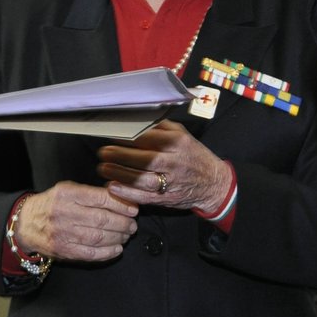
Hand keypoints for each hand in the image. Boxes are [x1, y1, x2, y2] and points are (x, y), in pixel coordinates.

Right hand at [11, 182, 138, 262]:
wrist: (26, 224)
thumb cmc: (53, 204)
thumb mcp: (68, 190)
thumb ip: (91, 193)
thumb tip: (121, 197)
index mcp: (67, 194)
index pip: (100, 198)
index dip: (121, 204)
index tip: (133, 208)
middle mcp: (64, 213)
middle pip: (102, 219)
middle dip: (123, 222)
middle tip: (132, 224)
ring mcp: (63, 233)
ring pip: (98, 237)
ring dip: (118, 237)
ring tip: (127, 234)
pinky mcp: (63, 250)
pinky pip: (90, 253)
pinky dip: (108, 252)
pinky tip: (117, 248)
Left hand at [97, 119, 231, 211]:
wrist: (213, 183)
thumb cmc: (193, 155)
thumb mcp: (183, 135)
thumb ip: (161, 127)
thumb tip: (136, 117)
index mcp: (178, 143)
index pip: (149, 138)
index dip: (127, 137)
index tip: (111, 135)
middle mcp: (175, 162)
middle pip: (144, 159)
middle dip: (120, 155)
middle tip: (103, 152)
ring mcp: (171, 182)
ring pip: (142, 179)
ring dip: (120, 173)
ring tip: (103, 168)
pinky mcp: (167, 198)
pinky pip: (145, 197)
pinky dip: (127, 193)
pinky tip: (113, 186)